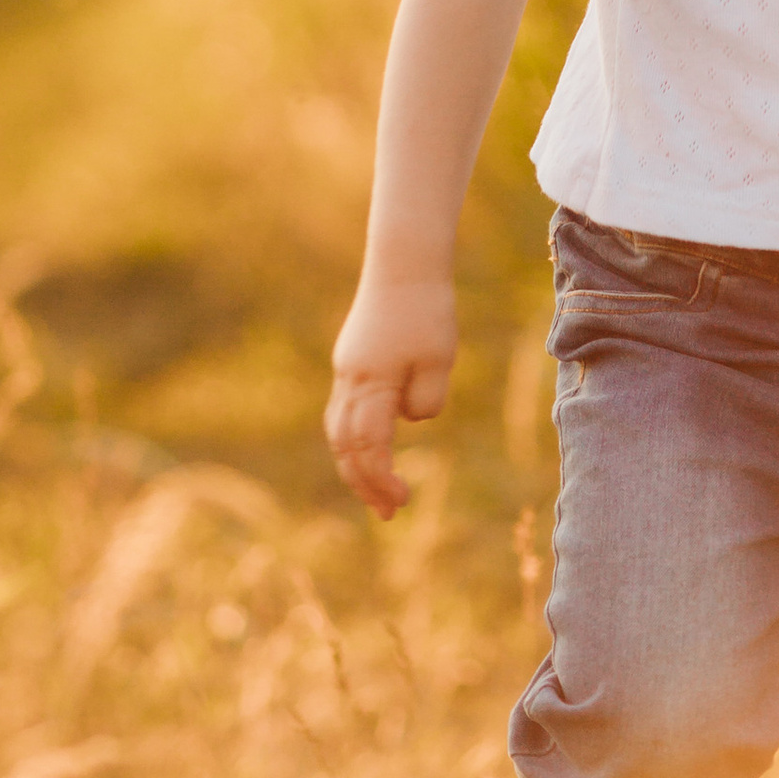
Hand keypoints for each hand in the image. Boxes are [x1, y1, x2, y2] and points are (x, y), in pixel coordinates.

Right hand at [325, 273, 458, 516]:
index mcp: (371, 384)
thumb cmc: (428, 311)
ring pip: (339, 428)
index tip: (401, 503)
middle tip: (388, 513)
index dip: (381, 481)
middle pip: (346, 445)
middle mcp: (350, 380)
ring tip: (375, 488)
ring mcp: (346, 367)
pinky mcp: (352, 357)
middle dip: (364, 483)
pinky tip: (374, 445)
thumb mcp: (440, 359)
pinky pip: (344, 408)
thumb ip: (426, 399)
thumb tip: (410, 420)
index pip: (368, 448)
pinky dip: (355, 435)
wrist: (404, 263)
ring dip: (355, 462)